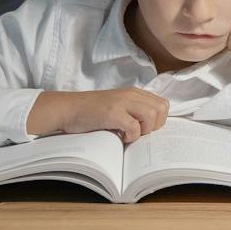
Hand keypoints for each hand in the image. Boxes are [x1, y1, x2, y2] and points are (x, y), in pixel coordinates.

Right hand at [29, 88, 169, 143]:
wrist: (68, 108)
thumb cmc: (91, 111)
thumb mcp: (117, 106)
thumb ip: (133, 110)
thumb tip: (150, 127)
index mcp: (133, 93)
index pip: (162, 104)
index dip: (158, 120)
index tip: (145, 129)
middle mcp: (130, 94)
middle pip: (161, 109)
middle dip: (155, 125)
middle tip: (139, 133)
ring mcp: (121, 102)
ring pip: (152, 115)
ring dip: (144, 129)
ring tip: (130, 134)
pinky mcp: (112, 113)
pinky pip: (134, 126)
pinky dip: (131, 136)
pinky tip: (120, 136)